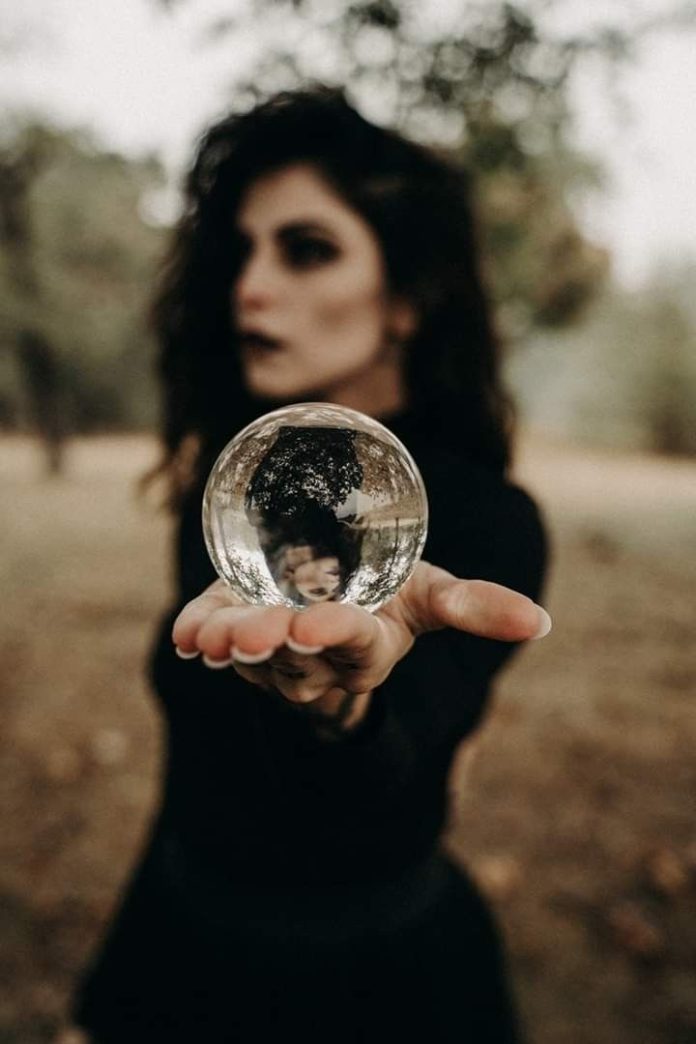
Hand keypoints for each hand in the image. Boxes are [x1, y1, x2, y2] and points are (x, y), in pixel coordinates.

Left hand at [172, 562, 550, 735]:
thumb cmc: (387, 601)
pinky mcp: (235, 631)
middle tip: (249, 632)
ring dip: (226, 642)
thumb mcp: (429, 597)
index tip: (316, 626)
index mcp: (368, 645)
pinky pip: (212, 639)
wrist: (333, 605)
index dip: (337, 634)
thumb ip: (474, 608)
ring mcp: (271, 651)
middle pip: (293, 655)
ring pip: (249, 654)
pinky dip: (195, 633)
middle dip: (271, 642)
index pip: (354, 643)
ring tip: (207, 635)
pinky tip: (183, 632)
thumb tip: (542, 623)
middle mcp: (318, 656)